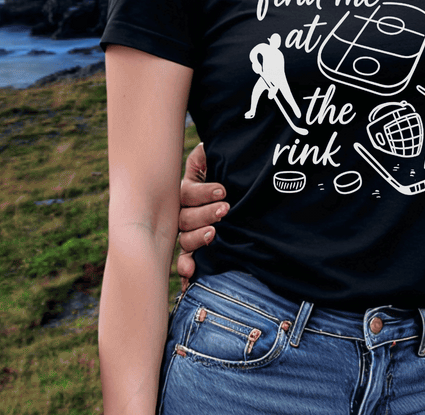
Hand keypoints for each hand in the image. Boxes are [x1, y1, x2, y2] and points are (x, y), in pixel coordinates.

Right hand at [175, 142, 227, 288]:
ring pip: (186, 238)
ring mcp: (190, 231)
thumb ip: (207, 154)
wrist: (238, 184)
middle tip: (225, 209)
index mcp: (188, 190)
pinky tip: (190, 274)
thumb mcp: (216, 157)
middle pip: (186, 217)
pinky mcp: (198, 246)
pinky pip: (187, 258)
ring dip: (198, 238)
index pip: (188, 193)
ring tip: (214, 234)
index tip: (222, 191)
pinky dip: (187, 267)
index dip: (203, 192)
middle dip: (205, 214)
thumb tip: (204, 149)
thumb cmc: (225, 170)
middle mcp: (185, 211)